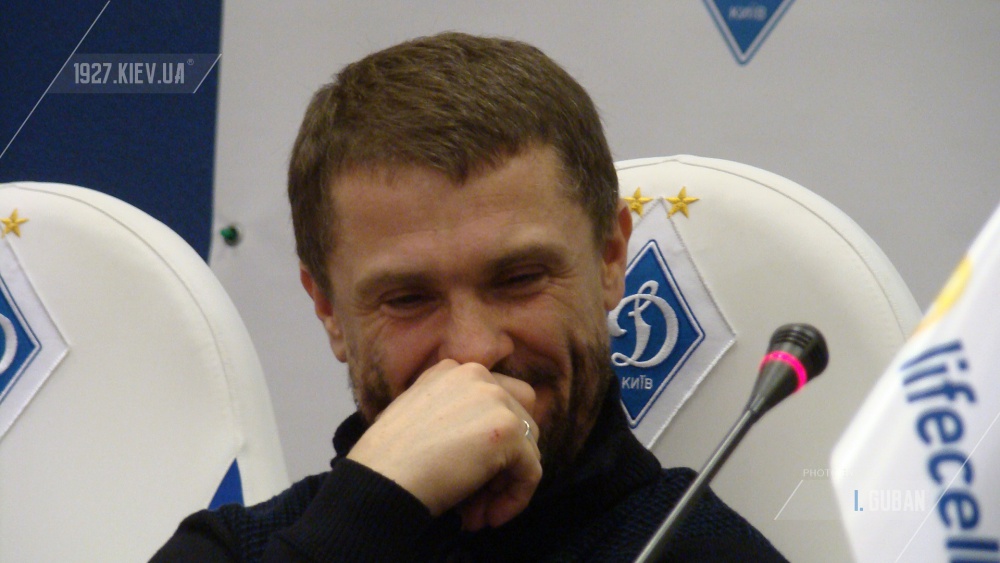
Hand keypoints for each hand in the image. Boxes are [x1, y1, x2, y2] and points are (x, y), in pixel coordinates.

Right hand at [346, 360, 541, 529]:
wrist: (380, 481)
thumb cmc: (390, 462)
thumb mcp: (420, 420)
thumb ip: (456, 418)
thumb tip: (492, 448)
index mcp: (452, 371)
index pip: (497, 400)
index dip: (491, 442)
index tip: (472, 475)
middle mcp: (476, 374)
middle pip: (520, 420)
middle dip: (504, 462)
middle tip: (478, 498)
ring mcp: (495, 398)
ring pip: (528, 446)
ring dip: (506, 483)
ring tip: (477, 512)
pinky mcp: (508, 429)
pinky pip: (531, 470)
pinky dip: (516, 498)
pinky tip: (488, 517)